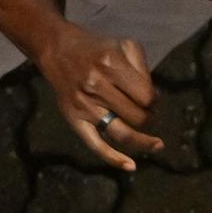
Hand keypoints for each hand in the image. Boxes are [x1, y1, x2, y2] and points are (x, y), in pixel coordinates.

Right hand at [36, 24, 163, 170]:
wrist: (56, 48)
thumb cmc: (96, 48)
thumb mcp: (123, 46)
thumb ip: (143, 69)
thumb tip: (155, 100)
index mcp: (112, 64)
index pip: (147, 97)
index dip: (155, 102)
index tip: (152, 100)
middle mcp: (97, 85)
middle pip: (138, 117)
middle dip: (150, 118)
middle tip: (149, 114)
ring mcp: (85, 104)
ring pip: (122, 133)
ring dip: (143, 141)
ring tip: (155, 143)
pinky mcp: (74, 118)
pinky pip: (95, 144)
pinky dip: (114, 158)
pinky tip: (131, 166)